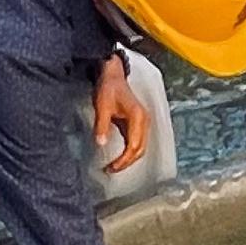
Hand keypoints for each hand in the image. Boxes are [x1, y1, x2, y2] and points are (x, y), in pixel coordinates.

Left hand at [92, 56, 148, 174]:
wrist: (113, 75)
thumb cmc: (109, 88)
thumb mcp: (102, 106)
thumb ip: (102, 126)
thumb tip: (100, 144)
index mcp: (138, 118)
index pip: (134, 146)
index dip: (124, 160)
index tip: (111, 167)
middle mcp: (144, 121)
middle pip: (141, 150)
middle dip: (127, 162)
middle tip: (111, 170)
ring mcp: (143, 122)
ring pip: (141, 147)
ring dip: (130, 158)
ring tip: (115, 165)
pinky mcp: (138, 122)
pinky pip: (138, 141)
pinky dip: (130, 151)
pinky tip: (120, 156)